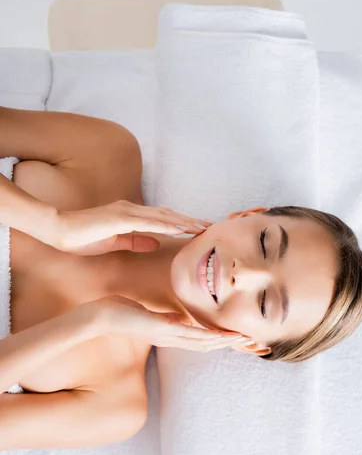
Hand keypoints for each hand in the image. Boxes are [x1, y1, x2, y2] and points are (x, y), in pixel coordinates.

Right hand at [50, 200, 211, 255]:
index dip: (182, 224)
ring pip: (162, 216)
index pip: (162, 220)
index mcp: (130, 216)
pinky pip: (148, 222)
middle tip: (210, 226)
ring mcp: (126, 212)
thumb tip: (155, 243)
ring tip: (202, 227)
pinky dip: (166, 225)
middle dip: (190, 221)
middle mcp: (132, 210)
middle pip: (168, 215)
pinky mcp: (119, 218)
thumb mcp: (114, 243)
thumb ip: (135, 241)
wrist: (58, 230)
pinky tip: (180, 228)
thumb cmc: (82, 238)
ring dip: (184, 221)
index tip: (199, 230)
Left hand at [91, 295, 249, 351]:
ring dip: (225, 342)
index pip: (199, 339)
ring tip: (245, 340)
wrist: (100, 317)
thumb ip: (166, 318)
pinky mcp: (162, 330)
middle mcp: (171, 338)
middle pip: (206, 344)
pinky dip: (208, 337)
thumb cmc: (120, 312)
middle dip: (229, 343)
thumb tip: (181, 318)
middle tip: (252, 342)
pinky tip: (222, 337)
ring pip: (202, 342)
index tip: (238, 336)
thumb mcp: (149, 315)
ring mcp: (168, 336)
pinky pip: (189, 335)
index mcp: (169, 333)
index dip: (220, 339)